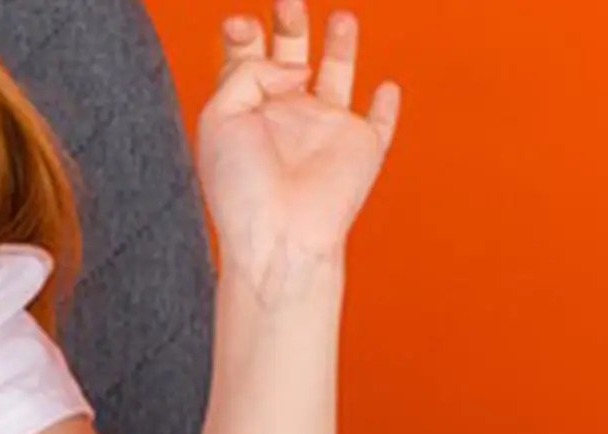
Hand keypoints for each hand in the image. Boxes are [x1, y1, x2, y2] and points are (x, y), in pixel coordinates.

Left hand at [198, 3, 399, 305]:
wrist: (278, 237)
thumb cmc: (242, 189)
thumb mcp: (220, 116)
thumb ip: (249, 70)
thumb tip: (296, 65)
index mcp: (247, 113)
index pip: (247, 63)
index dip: (243, 37)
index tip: (240, 24)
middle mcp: (286, 118)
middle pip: (290, 58)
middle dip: (289, 24)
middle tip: (287, 0)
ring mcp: (325, 132)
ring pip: (338, 78)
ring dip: (340, 47)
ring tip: (339, 19)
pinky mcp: (361, 149)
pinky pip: (381, 124)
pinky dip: (387, 107)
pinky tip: (387, 88)